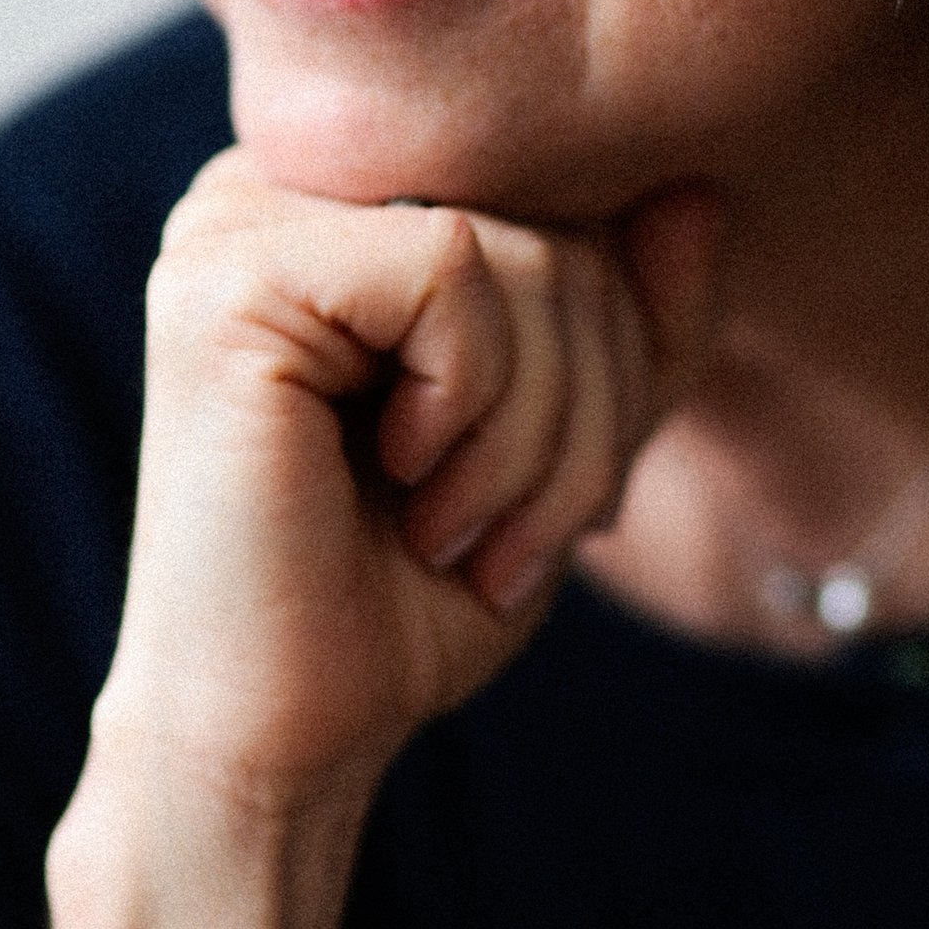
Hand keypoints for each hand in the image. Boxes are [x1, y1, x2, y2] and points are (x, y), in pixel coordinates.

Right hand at [89, 157, 722, 816]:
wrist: (287, 738)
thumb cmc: (417, 595)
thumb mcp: (573, 442)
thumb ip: (641, 318)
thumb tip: (698, 190)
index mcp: (353, 211)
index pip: (574, 205)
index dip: (623, 350)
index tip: (574, 492)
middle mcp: (284, 189)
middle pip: (559, 222)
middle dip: (592, 402)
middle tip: (520, 536)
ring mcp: (241, 222)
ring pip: (524, 252)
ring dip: (541, 431)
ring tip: (463, 529)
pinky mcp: (229, 278)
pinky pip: (453, 270)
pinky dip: (476, 407)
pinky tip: (408, 486)